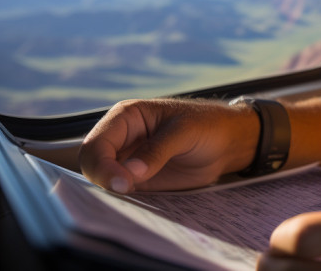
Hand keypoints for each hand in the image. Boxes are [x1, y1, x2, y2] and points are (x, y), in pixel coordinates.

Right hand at [79, 98, 258, 192]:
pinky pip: (119, 192)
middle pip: (91, 164)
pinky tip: (134, 204)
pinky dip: (121, 200)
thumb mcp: (185, 132)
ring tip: (131, 197)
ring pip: (101, 180)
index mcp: (126, 117)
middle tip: (127, 191)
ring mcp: (127, 160)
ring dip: (110, 191)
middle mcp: (121, 138)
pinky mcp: (138, 180)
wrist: (229, 142)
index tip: (121, 182)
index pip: (97, 144)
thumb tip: (130, 173)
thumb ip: (157, 151)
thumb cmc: (208, 125)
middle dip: (103, 179)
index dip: (102, 165)